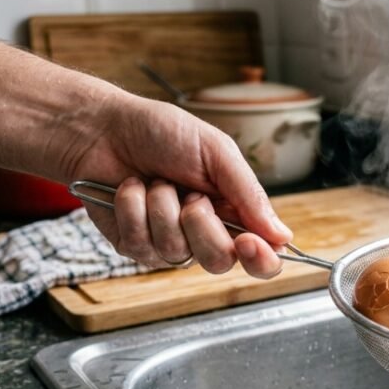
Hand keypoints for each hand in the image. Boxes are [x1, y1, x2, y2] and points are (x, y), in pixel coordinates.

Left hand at [62, 93, 292, 277]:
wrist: (105, 127)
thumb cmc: (162, 132)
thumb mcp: (217, 152)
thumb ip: (250, 195)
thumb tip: (284, 237)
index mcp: (234, 210)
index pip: (262, 255)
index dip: (261, 258)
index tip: (249, 242)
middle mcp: (205, 232)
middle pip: (220, 261)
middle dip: (202, 226)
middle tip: (191, 196)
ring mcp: (169, 242)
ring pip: (177, 253)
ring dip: (162, 209)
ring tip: (155, 181)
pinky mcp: (134, 244)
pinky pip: (141, 244)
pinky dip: (133, 209)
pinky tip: (130, 188)